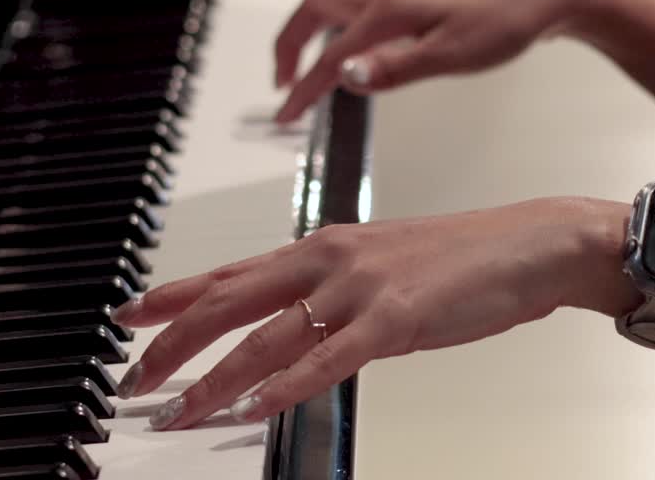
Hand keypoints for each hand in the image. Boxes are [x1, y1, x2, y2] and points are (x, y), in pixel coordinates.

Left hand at [111, 198, 634, 429]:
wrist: (528, 243)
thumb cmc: (460, 257)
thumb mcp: (379, 263)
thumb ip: (328, 289)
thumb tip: (286, 325)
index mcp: (323, 243)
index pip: (228, 270)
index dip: (171, 293)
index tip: (126, 315)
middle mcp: (330, 258)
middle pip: (228, 300)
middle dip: (171, 343)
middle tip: (132, 378)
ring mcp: (361, 287)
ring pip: (266, 336)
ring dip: (213, 379)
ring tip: (179, 411)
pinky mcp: (396, 318)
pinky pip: (326, 360)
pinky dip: (283, 387)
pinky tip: (252, 409)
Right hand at [274, 0, 603, 122]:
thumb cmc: (505, 22)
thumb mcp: (452, 56)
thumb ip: (395, 68)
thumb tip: (345, 77)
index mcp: (390, 10)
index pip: (330, 55)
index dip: (303, 88)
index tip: (287, 116)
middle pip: (314, 8)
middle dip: (288, 45)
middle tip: (282, 83)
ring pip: (336, 0)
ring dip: (311, 29)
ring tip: (307, 65)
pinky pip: (360, 2)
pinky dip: (339, 23)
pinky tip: (355, 46)